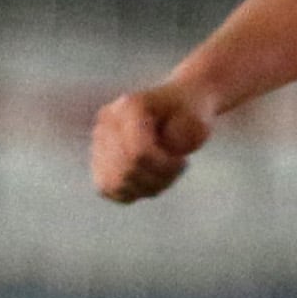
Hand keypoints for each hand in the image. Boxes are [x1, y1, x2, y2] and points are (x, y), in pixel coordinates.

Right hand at [90, 80, 214, 203]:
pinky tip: (150, 180)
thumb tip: (158, 150)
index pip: (138, 154)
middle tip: (176, 168)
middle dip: (157, 179)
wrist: (178, 106)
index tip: (183, 162)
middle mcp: (107, 120)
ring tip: (164, 174)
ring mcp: (98, 139)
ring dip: (145, 187)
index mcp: (130, 106)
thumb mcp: (199, 123)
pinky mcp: (97, 158)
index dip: (164, 168)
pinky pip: (108, 189)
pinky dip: (132, 192)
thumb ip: (185, 135)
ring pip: (113, 184)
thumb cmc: (189, 116)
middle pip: (125, 171)